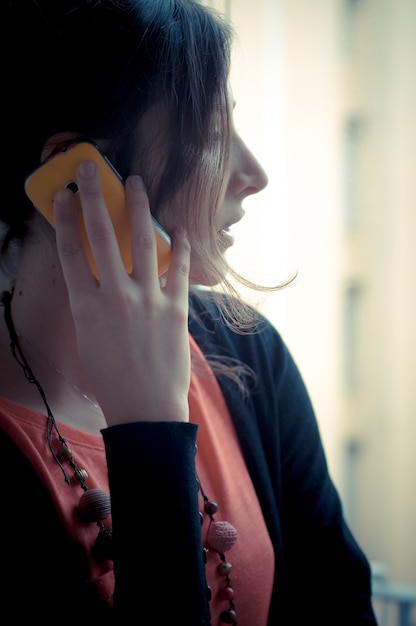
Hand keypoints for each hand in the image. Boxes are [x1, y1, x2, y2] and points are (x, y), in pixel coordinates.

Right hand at [53, 161, 190, 425]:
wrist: (145, 408)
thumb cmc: (111, 379)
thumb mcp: (89, 338)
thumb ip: (93, 303)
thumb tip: (101, 276)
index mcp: (86, 305)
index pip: (71, 250)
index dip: (66, 218)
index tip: (65, 194)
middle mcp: (114, 295)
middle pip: (102, 235)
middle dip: (95, 196)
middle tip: (92, 168)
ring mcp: (147, 299)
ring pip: (141, 241)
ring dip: (139, 206)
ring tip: (138, 181)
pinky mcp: (175, 307)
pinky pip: (177, 268)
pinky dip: (178, 246)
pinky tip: (177, 227)